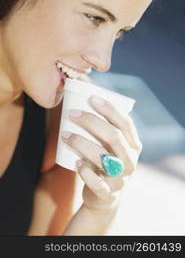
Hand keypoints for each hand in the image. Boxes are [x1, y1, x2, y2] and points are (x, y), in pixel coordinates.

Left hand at [61, 95, 141, 211]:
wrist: (104, 197)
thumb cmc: (105, 163)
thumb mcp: (110, 148)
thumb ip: (104, 130)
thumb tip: (82, 103)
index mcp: (134, 146)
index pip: (125, 123)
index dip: (110, 109)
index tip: (91, 98)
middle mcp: (130, 161)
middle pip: (113, 136)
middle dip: (91, 122)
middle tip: (72, 113)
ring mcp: (121, 178)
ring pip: (103, 157)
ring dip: (81, 143)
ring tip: (65, 134)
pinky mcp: (108, 194)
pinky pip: (96, 182)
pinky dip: (85, 171)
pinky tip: (76, 163)